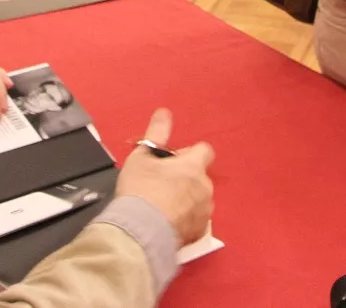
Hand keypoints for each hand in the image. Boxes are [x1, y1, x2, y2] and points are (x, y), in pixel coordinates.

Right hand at [115, 109, 214, 245]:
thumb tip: (164, 112)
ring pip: (199, 199)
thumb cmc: (140, 190)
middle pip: (200, 176)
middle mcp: (205, 187)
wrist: (140, 232)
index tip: (173, 160)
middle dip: (186, 177)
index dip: (189, 153)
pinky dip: (185, 219)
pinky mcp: (199, 233)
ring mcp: (204, 212)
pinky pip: (196, 221)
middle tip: (161, 183)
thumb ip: (156, 133)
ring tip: (163, 206)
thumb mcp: (142, 157)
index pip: (204, 150)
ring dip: (187, 199)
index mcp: (193, 166)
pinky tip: (167, 222)